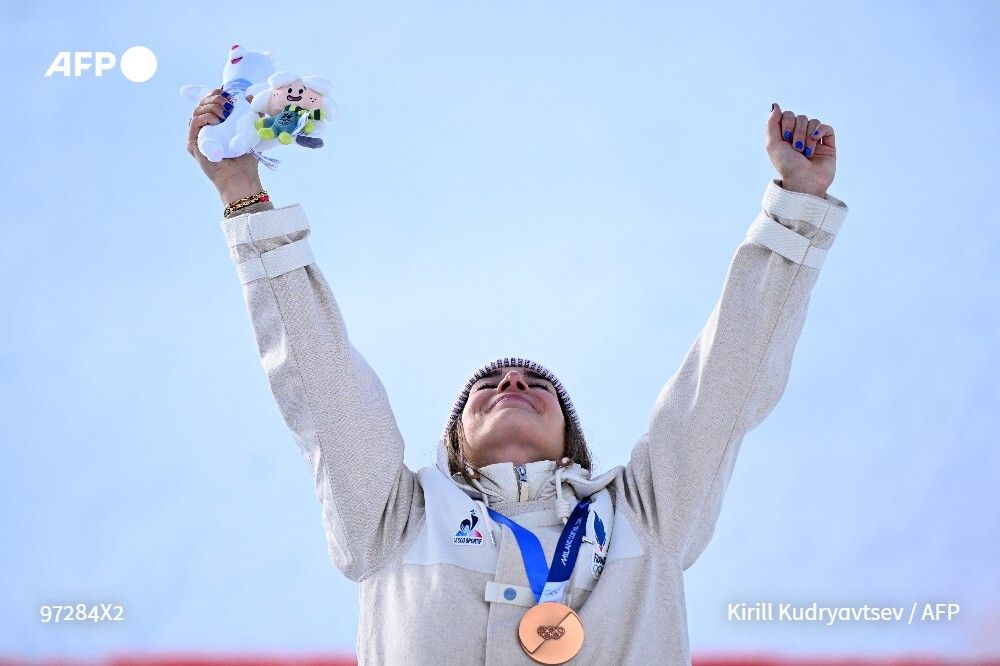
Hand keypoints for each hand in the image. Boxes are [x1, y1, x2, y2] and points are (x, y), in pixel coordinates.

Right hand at [186, 88, 262, 202]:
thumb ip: (252, 115)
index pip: (209, 104)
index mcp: (216, 126)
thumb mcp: (251, 132)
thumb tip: (250, 96)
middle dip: (214, 98)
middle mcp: (205, 131)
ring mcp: (198, 138)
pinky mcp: (193, 145)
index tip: (225, 92)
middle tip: (227, 103)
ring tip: (224, 113)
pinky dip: (204, 117)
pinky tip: (217, 120)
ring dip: (210, 107)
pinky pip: (194, 124)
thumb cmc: (247, 160)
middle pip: (201, 105)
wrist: (242, 179)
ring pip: (197, 112)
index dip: (214, 94)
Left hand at [765, 103, 836, 198]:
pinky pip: (827, 127)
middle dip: (797, 132)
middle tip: (796, 149)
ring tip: (806, 152)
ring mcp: (815, 140)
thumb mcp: (772, 144)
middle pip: (801, 118)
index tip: (785, 138)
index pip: (788, 115)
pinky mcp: (828, 145)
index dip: (787, 123)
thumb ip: (772, 124)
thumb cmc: (786, 166)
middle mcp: (800, 136)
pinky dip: (821, 130)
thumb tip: (775, 105)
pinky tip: (816, 139)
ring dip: (807, 136)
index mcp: (786, 136)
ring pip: (813, 122)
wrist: (803, 182)